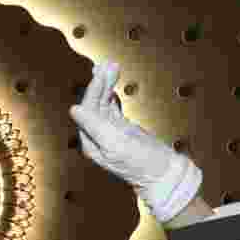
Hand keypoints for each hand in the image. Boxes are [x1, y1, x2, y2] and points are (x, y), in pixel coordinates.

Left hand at [69, 61, 202, 223]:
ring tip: (110, 67)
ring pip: (103, 104)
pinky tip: (112, 84)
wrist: (165, 175)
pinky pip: (112, 108)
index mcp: (91, 142)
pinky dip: (112, 94)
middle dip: (100, 83)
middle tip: (108, 64)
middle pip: (94, 104)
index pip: (87, 109)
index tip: (102, 72)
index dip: (94, 89)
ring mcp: (109, 133)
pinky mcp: (121, 130)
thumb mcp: (117, 144)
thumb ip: (94, 126)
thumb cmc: (143, 164)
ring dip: (106, 85)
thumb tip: (74, 109)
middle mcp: (96, 137)